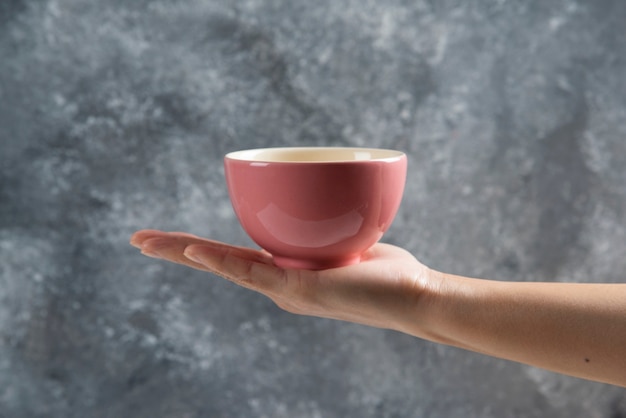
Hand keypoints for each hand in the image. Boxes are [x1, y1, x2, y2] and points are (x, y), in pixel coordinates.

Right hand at [130, 230, 433, 333]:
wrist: (415, 298)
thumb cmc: (388, 273)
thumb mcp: (351, 241)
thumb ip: (330, 226)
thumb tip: (331, 195)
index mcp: (285, 273)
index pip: (233, 257)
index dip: (201, 248)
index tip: (175, 236)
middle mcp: (278, 285)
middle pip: (217, 262)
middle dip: (176, 251)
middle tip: (137, 239)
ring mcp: (284, 291)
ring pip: (224, 267)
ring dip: (183, 253)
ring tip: (148, 243)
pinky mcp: (298, 292)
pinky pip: (251, 272)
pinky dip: (219, 261)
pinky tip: (191, 250)